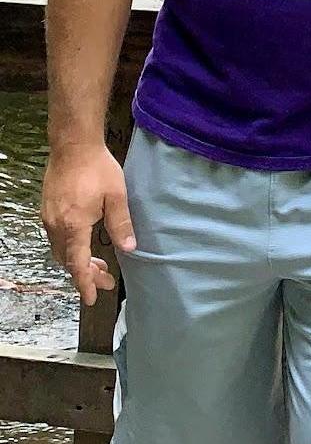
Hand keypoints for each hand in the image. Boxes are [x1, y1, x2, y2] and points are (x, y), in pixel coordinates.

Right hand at [42, 141, 134, 307]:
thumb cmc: (97, 168)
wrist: (72, 145)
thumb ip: (121, 223)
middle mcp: (56, 226)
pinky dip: (70, 248)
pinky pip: (56, 238)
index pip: (78, 264)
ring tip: (100, 266)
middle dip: (86, 274)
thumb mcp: (116, 195)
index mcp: (73, 226)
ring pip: (60, 251)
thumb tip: (129, 248)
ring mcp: (49, 218)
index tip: (93, 298)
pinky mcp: (48, 210)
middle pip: (67, 261)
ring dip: (78, 261)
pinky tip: (84, 244)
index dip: (86, 283)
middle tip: (106, 281)